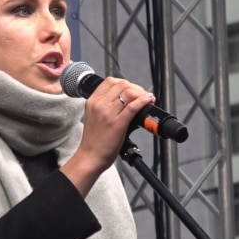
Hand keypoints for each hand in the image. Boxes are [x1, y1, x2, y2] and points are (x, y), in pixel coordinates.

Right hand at [60, 77, 155, 196]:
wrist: (90, 157)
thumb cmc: (93, 140)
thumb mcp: (94, 116)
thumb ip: (104, 106)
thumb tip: (124, 100)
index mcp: (92, 101)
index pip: (110, 81)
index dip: (124, 83)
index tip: (131, 89)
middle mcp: (99, 105)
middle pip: (122, 84)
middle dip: (135, 87)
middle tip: (141, 95)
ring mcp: (108, 114)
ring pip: (129, 93)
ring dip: (141, 94)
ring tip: (146, 99)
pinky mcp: (117, 123)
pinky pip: (133, 106)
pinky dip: (144, 101)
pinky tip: (148, 101)